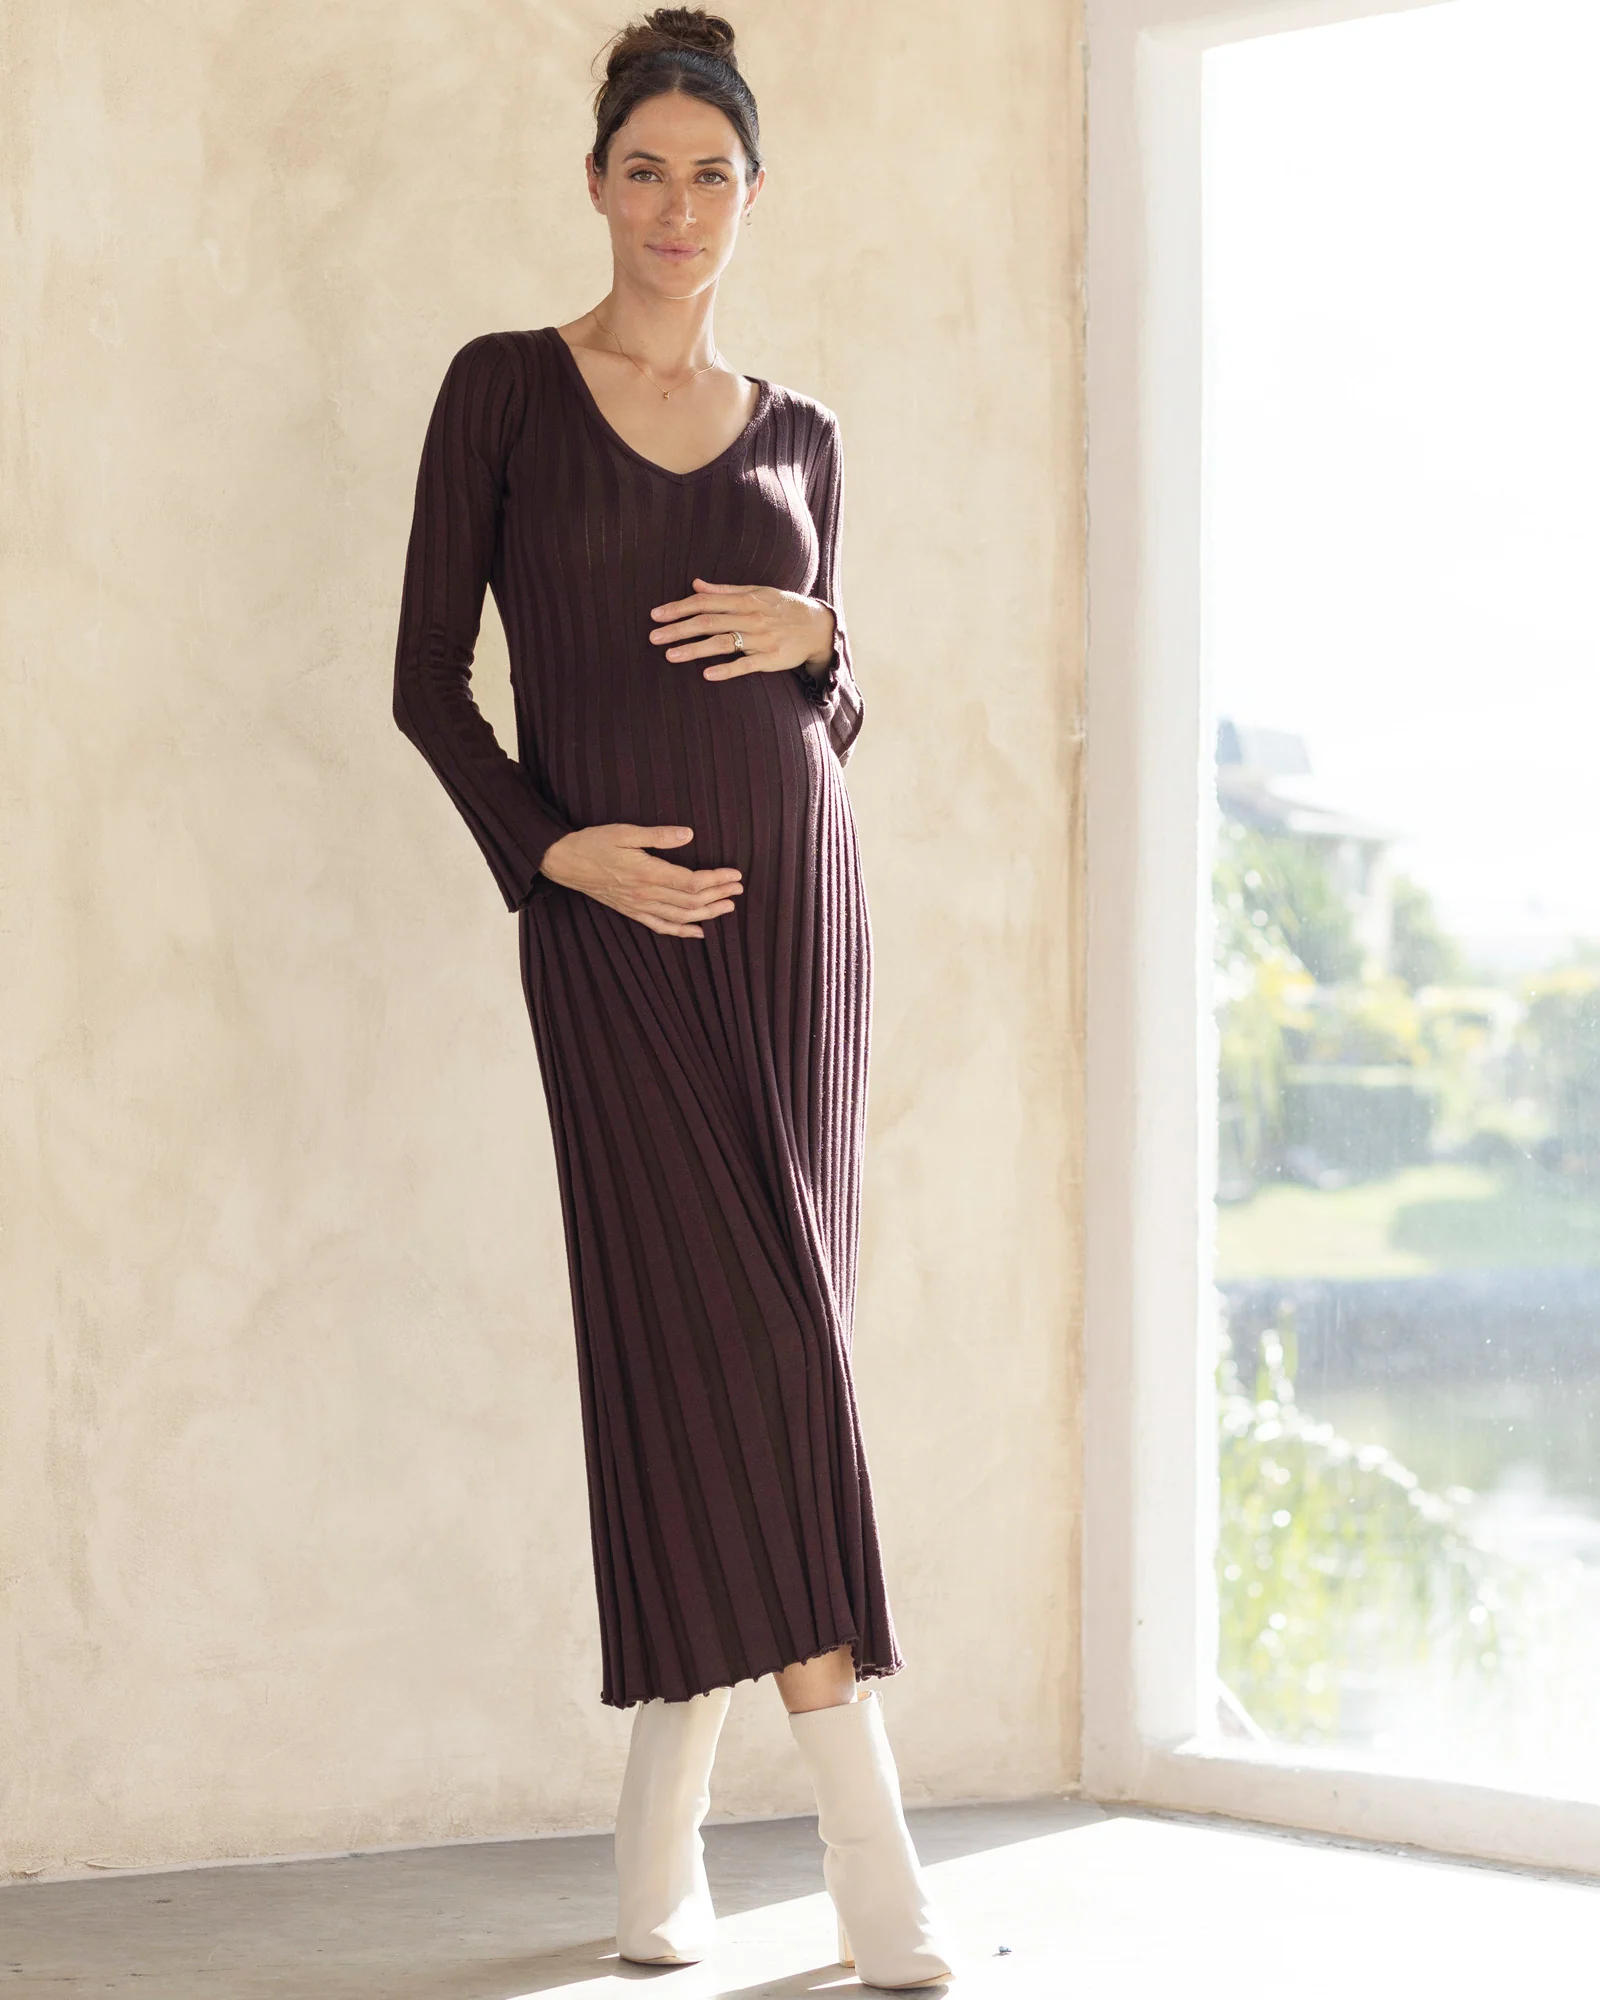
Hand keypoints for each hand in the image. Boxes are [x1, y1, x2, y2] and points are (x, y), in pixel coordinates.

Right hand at [539, 824, 741, 939]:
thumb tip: (688, 834)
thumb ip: (658, 836)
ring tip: (728, 907)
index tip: (735, 874)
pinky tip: (698, 932)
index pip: (691, 882)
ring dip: (707, 913)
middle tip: (739, 889)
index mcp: (647, 873)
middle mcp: (645, 895)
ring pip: (681, 916)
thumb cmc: (594, 843)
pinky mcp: (632, 912)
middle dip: (719, 895)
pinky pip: (661, 927)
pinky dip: (682, 931)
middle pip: (691, 901)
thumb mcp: (625, 831)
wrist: (565, 862)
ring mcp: (639, 907)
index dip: (717, 879)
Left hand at [650, 578, 835, 681]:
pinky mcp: (769, 660)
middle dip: (678, 629)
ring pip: (722, 643)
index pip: (705, 602)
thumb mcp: (756, 592)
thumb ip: (724, 591)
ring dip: (694, 650)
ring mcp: (760, 640)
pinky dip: (726, 669)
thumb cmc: (782, 607)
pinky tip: (707, 674)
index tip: (656, 615)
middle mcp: (750, 618)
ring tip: (670, 655)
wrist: (817, 626)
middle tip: (653, 637)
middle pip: (708, 622)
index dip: (679, 608)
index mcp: (744, 600)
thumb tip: (695, 584)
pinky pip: (745, 665)